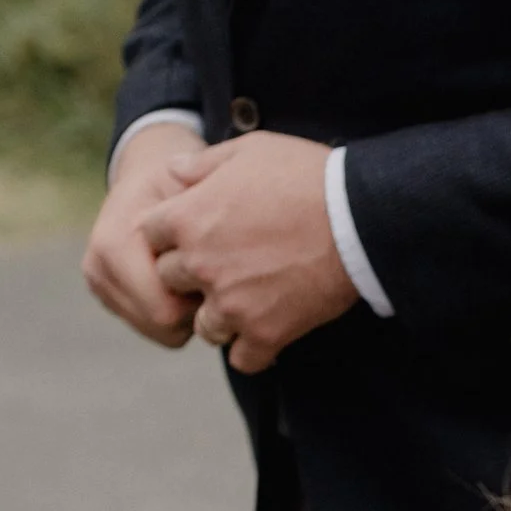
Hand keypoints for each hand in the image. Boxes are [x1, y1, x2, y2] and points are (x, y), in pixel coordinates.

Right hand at [83, 121, 205, 345]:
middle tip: (219, 276)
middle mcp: (99, 266)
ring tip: (200, 277)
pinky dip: (176, 315)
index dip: (205, 300)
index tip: (226, 272)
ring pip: (160, 332)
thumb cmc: (183, 185)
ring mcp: (99, 282)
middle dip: (197, 309)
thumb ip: (202, 220)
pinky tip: (186, 284)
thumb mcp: (197, 188)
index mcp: (117, 243)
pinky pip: (153, 328)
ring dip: (188, 314)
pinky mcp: (105, 294)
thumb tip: (212, 257)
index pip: (167, 311)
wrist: (149, 178)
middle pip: (165, 326)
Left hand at [139, 131, 358, 373]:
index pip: (149, 236)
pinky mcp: (267, 332)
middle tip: (230, 267)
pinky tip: (271, 332)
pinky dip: (255, 350)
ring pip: (205, 327)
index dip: (174, 234)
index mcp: (186, 218)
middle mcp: (200, 264)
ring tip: (251, 305)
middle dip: (193, 276)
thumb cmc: (308, 177)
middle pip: (171, 282)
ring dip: (222, 318)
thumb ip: (203, 162)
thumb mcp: (251, 150)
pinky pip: (243, 359)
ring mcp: (232, 303)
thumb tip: (174, 171)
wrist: (361, 218)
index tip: (201, 233)